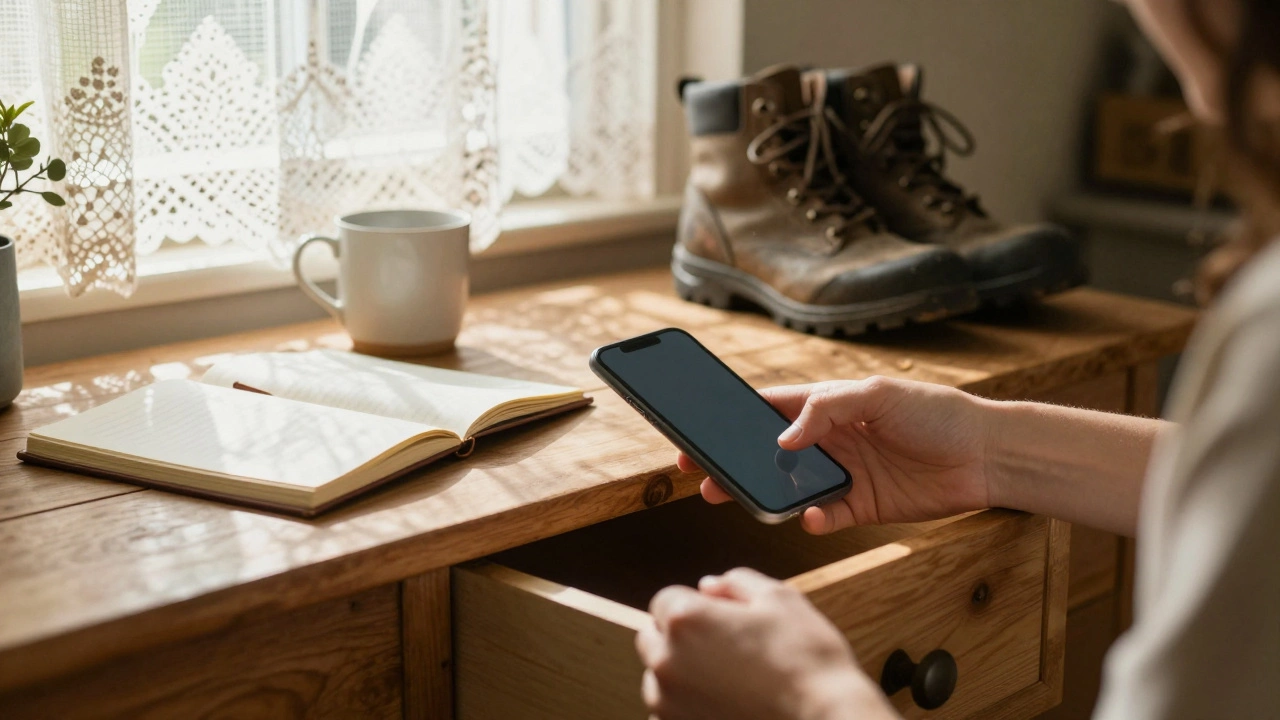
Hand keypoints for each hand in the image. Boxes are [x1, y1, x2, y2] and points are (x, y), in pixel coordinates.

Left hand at [636, 568, 898, 719]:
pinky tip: (725, 705)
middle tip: (726, 647)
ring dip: (680, 673)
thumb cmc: (807, 660)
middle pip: (652, 637)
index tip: (722, 617)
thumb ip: (737, 582)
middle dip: (679, 637)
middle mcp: (667, 661)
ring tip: (729, 680)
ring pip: (658, 678)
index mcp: (685, 620)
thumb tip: (708, 586)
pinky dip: (687, 707)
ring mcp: (669, 703)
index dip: (695, 605)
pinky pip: (667, 713)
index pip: (665, 600)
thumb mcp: (780, 599)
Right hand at [681, 376, 993, 533]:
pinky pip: (824, 516)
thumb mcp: (878, 394)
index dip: (734, 419)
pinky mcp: (861, 506)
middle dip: (733, 462)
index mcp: (828, 406)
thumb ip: (827, 410)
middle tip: (700, 473)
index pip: (770, 409)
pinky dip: (810, 519)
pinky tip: (807, 517)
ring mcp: (844, 475)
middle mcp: (830, 440)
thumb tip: (784, 439)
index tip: (700, 428)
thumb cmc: (937, 412)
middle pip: (768, 453)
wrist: (986, 454)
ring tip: (732, 497)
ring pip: (788, 487)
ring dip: (761, 494)